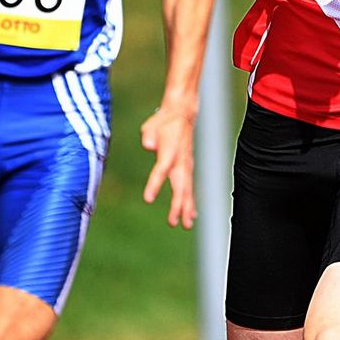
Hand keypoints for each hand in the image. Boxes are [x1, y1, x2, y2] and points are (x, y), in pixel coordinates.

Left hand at [140, 105, 196, 229]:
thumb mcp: (151, 125)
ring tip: (186, 224)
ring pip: (188, 190)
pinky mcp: (188, 168)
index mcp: (170, 151)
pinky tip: (191, 216)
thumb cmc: (163, 121)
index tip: (148, 199)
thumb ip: (149, 136)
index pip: (161, 170)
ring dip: (187, 208)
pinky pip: (190, 187)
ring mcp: (186, 165)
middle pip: (180, 186)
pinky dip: (191, 202)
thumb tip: (148, 145)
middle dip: (178, 205)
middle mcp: (180, 161)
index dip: (155, 184)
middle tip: (174, 222)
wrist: (182, 114)